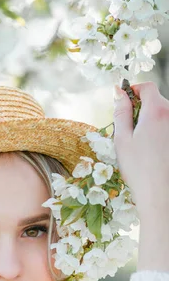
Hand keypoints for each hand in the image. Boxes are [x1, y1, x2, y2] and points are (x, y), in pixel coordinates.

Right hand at [113, 80, 168, 218]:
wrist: (160, 194)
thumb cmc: (139, 169)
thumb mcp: (122, 139)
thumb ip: (121, 112)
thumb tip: (118, 93)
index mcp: (156, 111)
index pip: (147, 87)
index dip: (134, 89)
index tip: (125, 99)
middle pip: (157, 100)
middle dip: (143, 108)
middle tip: (130, 129)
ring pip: (164, 115)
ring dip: (152, 122)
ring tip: (143, 145)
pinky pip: (168, 127)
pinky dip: (161, 133)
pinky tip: (155, 151)